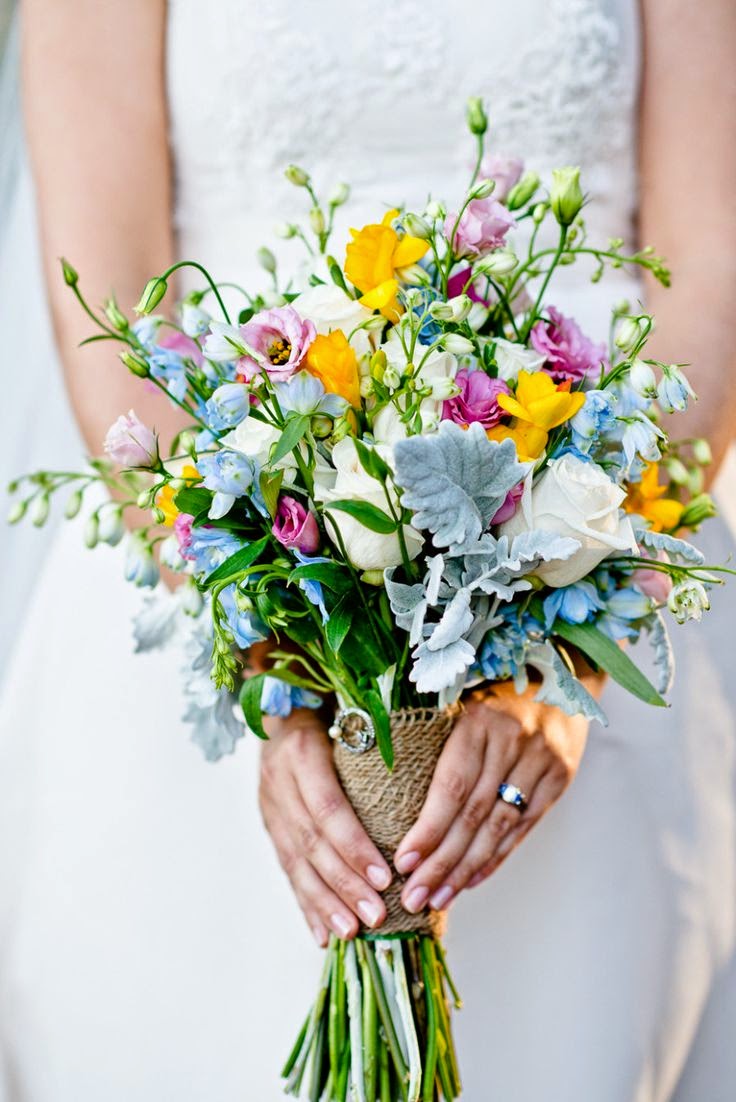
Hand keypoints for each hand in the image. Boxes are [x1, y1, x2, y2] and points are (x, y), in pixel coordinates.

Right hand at [259, 709, 392, 945]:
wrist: (280, 707)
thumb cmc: (335, 711)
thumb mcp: (352, 716)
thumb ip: (379, 746)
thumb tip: (431, 787)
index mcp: (302, 751)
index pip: (328, 807)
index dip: (354, 845)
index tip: (385, 876)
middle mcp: (279, 780)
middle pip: (312, 841)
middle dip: (344, 883)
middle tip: (376, 915)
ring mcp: (270, 805)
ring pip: (296, 860)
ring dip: (324, 902)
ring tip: (351, 932)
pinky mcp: (269, 824)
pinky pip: (286, 868)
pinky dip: (305, 903)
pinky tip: (322, 933)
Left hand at [393, 684, 591, 913]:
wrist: (561, 674)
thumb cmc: (491, 692)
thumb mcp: (462, 702)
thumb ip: (435, 742)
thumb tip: (386, 794)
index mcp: (479, 720)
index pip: (452, 785)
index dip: (428, 828)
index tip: (402, 862)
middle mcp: (514, 741)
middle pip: (473, 814)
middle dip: (440, 862)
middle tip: (413, 898)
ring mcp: (541, 762)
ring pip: (498, 827)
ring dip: (465, 870)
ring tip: (437, 900)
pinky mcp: (559, 779)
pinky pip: (523, 828)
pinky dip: (495, 859)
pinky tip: (469, 882)